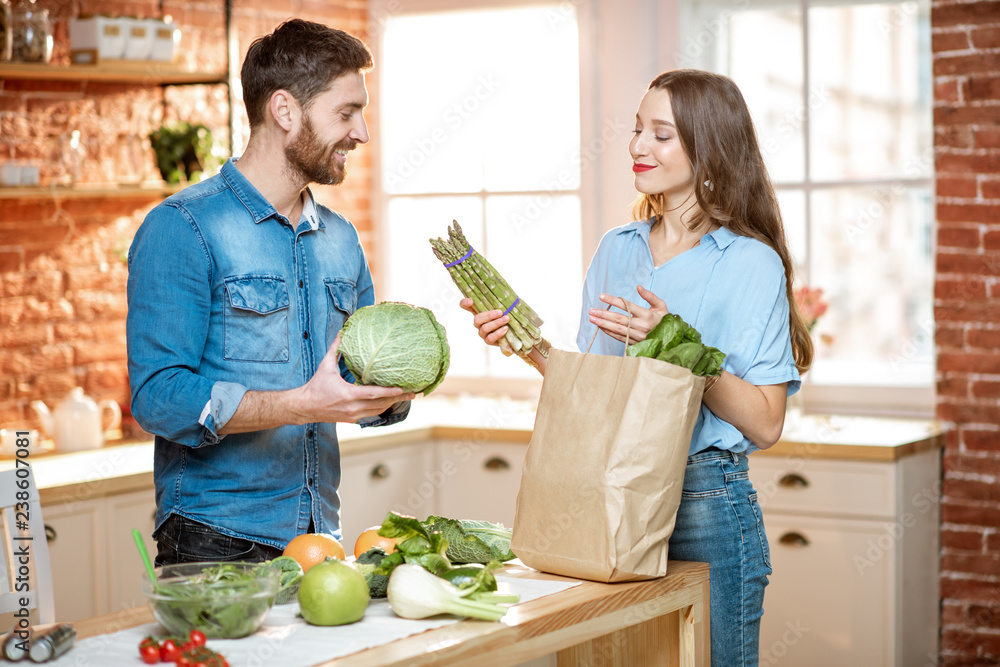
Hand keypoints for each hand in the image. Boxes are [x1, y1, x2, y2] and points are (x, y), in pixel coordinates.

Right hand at [300, 333, 414, 422]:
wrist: (305, 407)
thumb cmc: (315, 386)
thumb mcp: (325, 366)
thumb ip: (336, 348)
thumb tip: (342, 330)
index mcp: (348, 395)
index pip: (374, 394)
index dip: (390, 392)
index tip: (404, 388)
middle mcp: (353, 408)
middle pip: (381, 404)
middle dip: (398, 399)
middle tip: (414, 392)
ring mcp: (353, 415)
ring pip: (378, 411)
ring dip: (392, 403)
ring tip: (406, 397)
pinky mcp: (352, 419)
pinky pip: (371, 414)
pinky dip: (382, 407)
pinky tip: (390, 401)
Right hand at [459, 297, 508, 347]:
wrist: (513, 331)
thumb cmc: (505, 315)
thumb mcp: (502, 306)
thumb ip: (499, 301)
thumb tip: (502, 295)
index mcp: (478, 311)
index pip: (465, 306)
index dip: (464, 303)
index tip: (470, 302)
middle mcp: (478, 322)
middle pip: (476, 319)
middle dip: (489, 315)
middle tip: (500, 312)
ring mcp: (482, 332)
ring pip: (484, 328)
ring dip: (496, 323)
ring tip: (506, 319)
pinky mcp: (488, 341)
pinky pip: (490, 338)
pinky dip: (498, 333)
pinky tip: (505, 329)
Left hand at [589, 285, 668, 344]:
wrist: (671, 340)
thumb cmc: (664, 320)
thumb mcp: (661, 306)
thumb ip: (650, 296)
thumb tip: (638, 286)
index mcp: (648, 315)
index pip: (627, 306)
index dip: (613, 301)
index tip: (601, 296)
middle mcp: (642, 326)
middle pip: (619, 319)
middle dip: (604, 314)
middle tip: (591, 310)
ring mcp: (638, 336)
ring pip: (617, 329)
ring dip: (603, 324)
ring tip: (592, 319)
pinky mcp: (635, 343)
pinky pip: (619, 337)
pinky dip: (609, 332)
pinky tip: (600, 327)